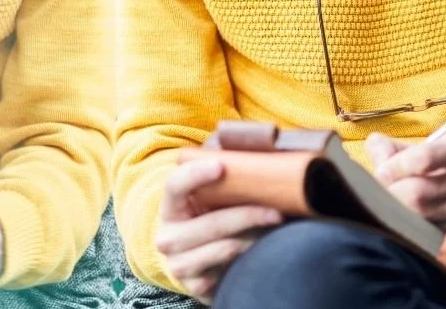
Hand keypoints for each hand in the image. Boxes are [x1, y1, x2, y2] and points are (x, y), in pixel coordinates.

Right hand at [156, 158, 283, 304]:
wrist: (195, 255)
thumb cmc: (208, 214)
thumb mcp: (208, 195)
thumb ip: (223, 175)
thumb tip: (260, 158)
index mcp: (170, 205)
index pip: (175, 185)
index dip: (195, 174)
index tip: (221, 166)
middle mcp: (168, 237)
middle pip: (211, 224)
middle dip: (248, 216)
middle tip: (276, 211)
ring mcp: (179, 265)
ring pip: (224, 249)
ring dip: (253, 238)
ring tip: (272, 227)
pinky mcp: (194, 286)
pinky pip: (228, 271)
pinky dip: (248, 258)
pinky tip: (258, 248)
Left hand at [366, 131, 445, 248]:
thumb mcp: (427, 149)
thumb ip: (394, 148)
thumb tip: (374, 149)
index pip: (423, 157)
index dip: (394, 168)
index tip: (380, 174)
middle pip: (420, 193)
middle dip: (393, 197)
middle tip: (379, 199)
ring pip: (426, 218)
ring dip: (404, 216)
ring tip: (397, 210)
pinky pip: (439, 237)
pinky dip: (422, 233)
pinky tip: (421, 224)